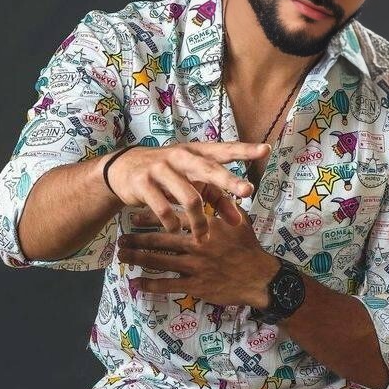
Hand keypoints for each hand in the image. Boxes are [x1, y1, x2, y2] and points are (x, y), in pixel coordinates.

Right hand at [105, 141, 271, 241]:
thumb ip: (217, 199)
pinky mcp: (143, 183)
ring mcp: (160, 168)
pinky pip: (164, 208)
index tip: (266, 150)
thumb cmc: (167, 175)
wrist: (123, 170)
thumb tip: (238, 220)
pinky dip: (173, 223)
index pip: (224, 150)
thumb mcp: (192, 182)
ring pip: (189, 197)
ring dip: (199, 221)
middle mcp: (180, 156)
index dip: (245, 150)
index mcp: (196, 152)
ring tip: (203, 237)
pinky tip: (176, 230)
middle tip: (247, 191)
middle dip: (229, 181)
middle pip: (209, 169)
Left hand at [116, 203, 278, 307]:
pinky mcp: (195, 286)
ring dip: (137, 258)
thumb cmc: (249, 248)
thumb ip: (224, 208)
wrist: (260, 278)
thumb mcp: (239, 223)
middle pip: (160, 239)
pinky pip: (168, 285)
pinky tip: (137, 283)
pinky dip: (151, 284)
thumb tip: (215, 191)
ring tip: (123, 256)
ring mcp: (194, 267)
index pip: (173, 217)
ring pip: (159, 261)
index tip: (135, 215)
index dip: (152, 215)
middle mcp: (196, 245)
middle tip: (121, 238)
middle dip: (137, 238)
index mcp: (205, 226)